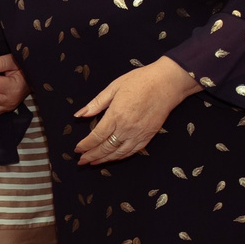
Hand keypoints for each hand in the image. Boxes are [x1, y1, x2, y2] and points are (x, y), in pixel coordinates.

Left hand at [73, 55, 199, 166]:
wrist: (167, 82)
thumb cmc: (140, 81)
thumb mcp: (114, 87)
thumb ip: (96, 103)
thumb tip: (79, 114)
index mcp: (116, 115)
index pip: (96, 136)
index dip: (85, 145)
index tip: (77, 149)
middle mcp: (126, 128)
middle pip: (105, 148)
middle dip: (92, 156)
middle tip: (81, 161)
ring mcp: (138, 134)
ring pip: (118, 153)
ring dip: (104, 159)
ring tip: (93, 162)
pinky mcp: (148, 136)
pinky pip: (132, 151)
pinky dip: (120, 157)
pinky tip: (113, 158)